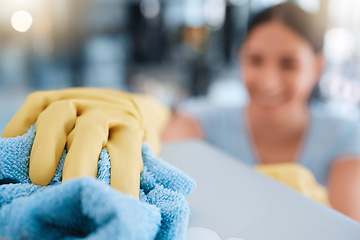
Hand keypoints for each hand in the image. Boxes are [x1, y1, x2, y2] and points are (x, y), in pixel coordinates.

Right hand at [2, 88, 170, 197]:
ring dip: (47, 143)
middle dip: (79, 161)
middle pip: (90, 130)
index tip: (117, 201)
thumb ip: (127, 168)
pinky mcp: (60, 94)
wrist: (137, 107)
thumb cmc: (136, 139)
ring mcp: (83, 99)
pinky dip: (22, 123)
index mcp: (132, 129)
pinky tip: (13, 143)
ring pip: (60, 113)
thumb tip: (113, 196)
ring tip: (39, 176)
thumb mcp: (143, 153)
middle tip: (71, 187)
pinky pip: (38, 103)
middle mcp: (107, 110)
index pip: (127, 153)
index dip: (122, 180)